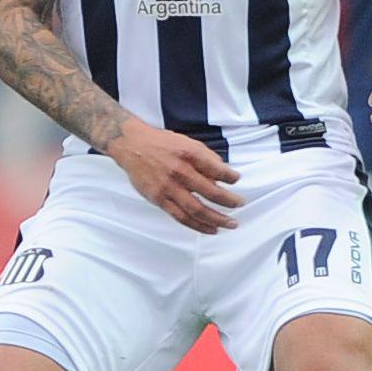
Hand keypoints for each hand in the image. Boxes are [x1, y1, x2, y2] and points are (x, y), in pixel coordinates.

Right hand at [109, 119, 244, 233]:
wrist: (132, 145)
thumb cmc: (161, 143)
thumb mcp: (186, 141)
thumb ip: (205, 156)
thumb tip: (223, 172)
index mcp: (188, 154)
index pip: (216, 169)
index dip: (230, 176)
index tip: (237, 179)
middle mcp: (179, 171)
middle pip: (210, 192)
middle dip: (229, 201)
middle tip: (240, 204)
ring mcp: (168, 188)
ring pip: (196, 210)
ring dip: (216, 219)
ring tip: (230, 223)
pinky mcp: (159, 199)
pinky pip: (181, 217)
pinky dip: (197, 225)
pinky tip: (210, 228)